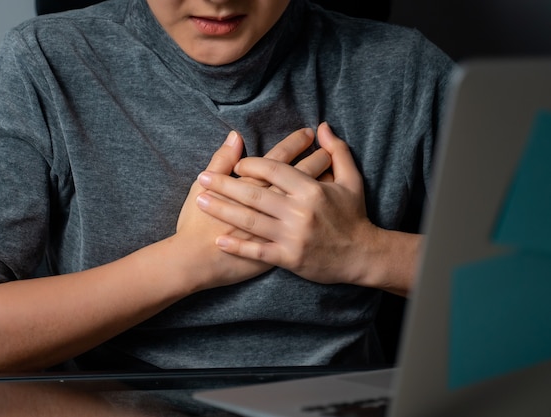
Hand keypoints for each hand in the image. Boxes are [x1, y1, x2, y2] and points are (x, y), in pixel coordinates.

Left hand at [195, 122, 387, 286]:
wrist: (363, 256)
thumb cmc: (354, 216)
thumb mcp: (352, 180)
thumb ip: (338, 152)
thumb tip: (323, 127)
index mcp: (311, 190)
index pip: (274, 170)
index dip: (251, 165)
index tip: (236, 164)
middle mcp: (299, 212)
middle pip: (254, 194)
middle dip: (225, 185)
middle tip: (202, 178)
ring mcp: (293, 236)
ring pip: (250, 221)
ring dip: (222, 211)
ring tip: (201, 202)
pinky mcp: (290, 258)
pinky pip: (258, 252)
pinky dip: (237, 247)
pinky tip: (218, 241)